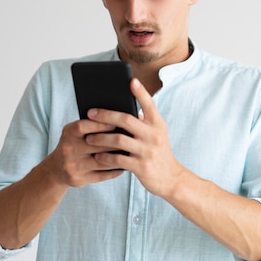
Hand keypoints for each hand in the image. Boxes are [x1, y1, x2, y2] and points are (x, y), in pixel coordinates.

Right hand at [47, 118, 125, 187]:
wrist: (56, 169)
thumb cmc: (73, 145)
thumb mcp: (74, 133)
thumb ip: (90, 126)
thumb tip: (117, 122)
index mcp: (68, 134)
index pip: (83, 126)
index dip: (99, 124)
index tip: (115, 123)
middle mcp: (68, 149)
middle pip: (96, 145)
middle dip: (115, 142)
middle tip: (130, 140)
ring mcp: (72, 166)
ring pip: (101, 161)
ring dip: (118, 158)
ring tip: (130, 154)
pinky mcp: (78, 179)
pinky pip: (101, 175)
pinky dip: (114, 171)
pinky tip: (124, 167)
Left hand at [86, 78, 185, 196]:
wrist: (171, 179)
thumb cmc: (158, 152)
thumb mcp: (156, 134)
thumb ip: (143, 122)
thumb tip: (119, 110)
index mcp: (158, 124)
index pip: (149, 104)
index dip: (141, 92)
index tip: (131, 81)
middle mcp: (154, 135)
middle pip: (126, 119)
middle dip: (105, 115)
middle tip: (90, 113)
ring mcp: (148, 151)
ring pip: (118, 139)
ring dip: (100, 138)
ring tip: (89, 138)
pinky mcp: (141, 167)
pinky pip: (118, 159)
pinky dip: (105, 157)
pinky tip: (98, 156)